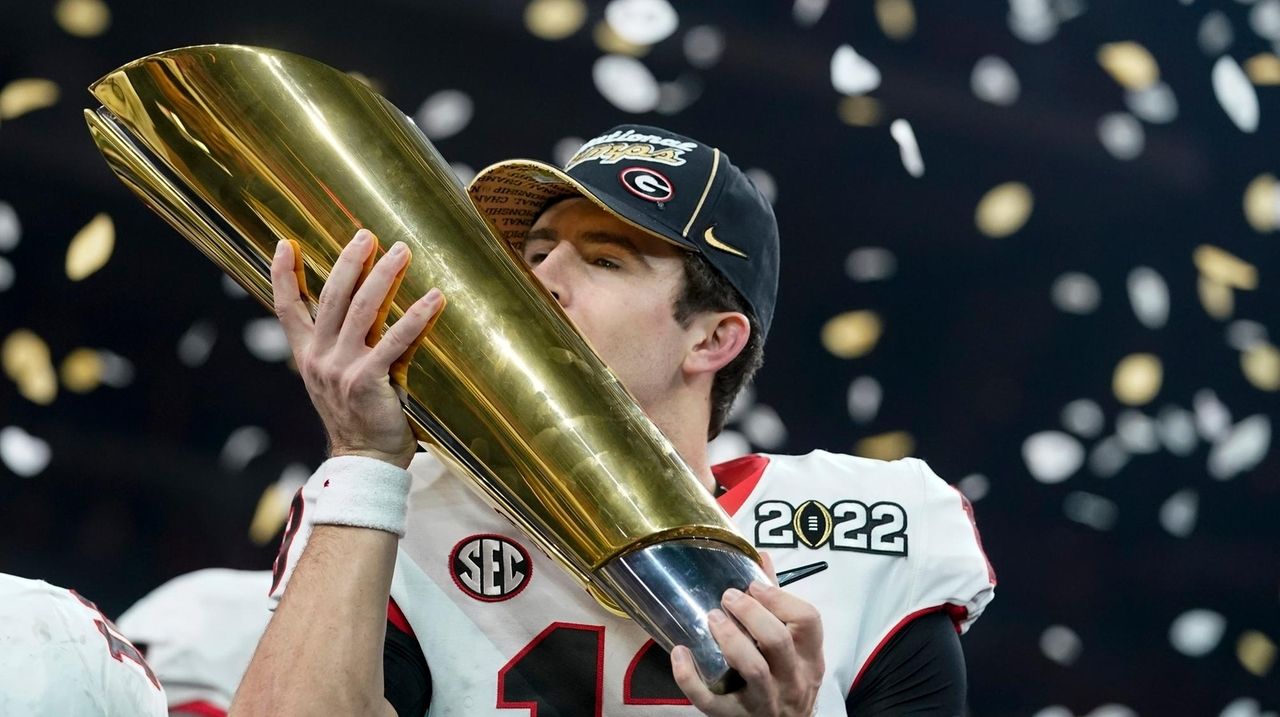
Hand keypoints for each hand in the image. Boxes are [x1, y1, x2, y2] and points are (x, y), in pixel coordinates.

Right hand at [271, 229, 444, 467]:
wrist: (365, 461)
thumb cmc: (359, 418)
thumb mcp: (337, 378)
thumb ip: (341, 346)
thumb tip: (363, 306)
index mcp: (307, 356)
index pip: (287, 309)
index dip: (283, 275)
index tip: (284, 243)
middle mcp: (319, 358)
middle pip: (331, 297)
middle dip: (350, 261)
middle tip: (368, 235)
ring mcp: (342, 369)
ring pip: (362, 310)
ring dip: (383, 276)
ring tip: (402, 251)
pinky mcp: (368, 381)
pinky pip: (394, 342)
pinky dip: (415, 317)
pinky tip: (433, 299)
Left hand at [671, 554, 824, 715]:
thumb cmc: (787, 679)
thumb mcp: (795, 648)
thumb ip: (778, 604)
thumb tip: (760, 557)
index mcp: (809, 657)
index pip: (808, 620)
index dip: (780, 597)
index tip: (753, 585)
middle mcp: (792, 680)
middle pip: (778, 641)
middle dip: (752, 613)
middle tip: (728, 596)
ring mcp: (764, 701)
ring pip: (752, 670)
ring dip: (730, 639)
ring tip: (712, 618)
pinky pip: (711, 701)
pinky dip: (691, 678)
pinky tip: (680, 653)